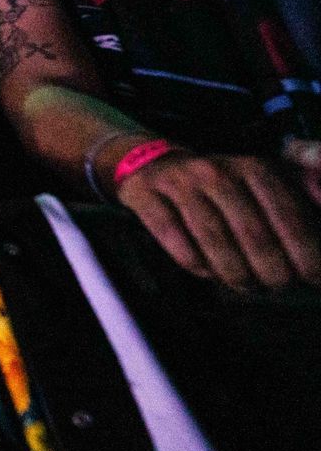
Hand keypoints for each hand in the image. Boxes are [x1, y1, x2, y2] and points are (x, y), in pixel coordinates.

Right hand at [116, 150, 320, 290]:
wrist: (152, 164)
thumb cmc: (220, 184)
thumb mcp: (263, 178)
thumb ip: (301, 190)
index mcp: (254, 168)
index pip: (287, 215)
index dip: (304, 251)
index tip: (312, 277)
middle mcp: (218, 172)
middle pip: (252, 233)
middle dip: (270, 270)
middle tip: (276, 286)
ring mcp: (181, 184)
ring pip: (212, 240)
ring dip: (233, 272)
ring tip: (244, 285)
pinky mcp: (147, 196)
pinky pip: (173, 238)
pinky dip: (193, 262)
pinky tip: (206, 271)